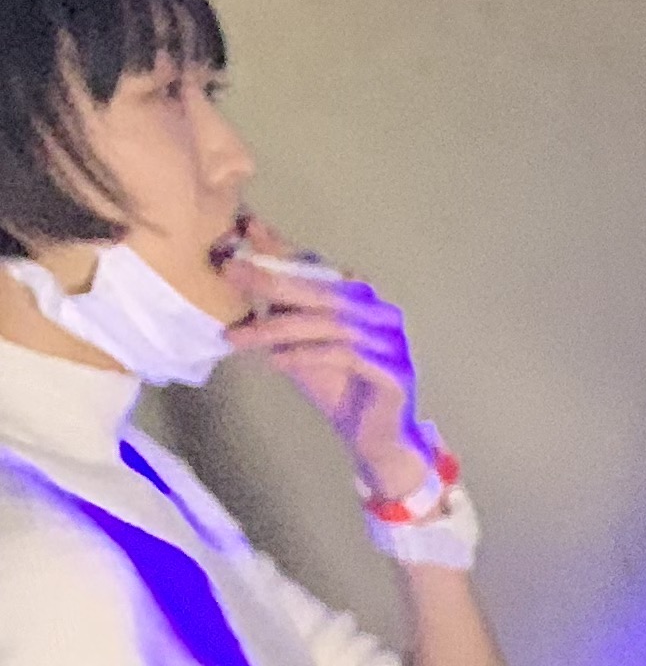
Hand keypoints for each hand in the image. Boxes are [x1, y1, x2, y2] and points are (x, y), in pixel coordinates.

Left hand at [220, 221, 437, 500]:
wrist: (374, 437)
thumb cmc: (336, 384)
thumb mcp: (297, 338)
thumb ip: (278, 304)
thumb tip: (238, 263)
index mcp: (361, 297)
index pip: (317, 264)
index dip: (280, 248)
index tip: (245, 228)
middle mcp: (382, 312)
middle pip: (322, 288)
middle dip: (272, 280)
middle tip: (230, 273)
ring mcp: (393, 341)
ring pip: (330, 322)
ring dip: (277, 327)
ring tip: (238, 337)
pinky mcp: (395, 372)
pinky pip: (345, 355)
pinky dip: (305, 355)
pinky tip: (275, 361)